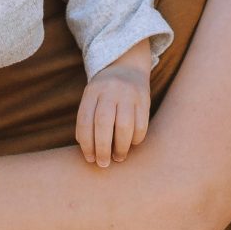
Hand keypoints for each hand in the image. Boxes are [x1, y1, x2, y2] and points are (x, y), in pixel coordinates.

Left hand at [76, 46, 151, 167]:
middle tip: (103, 164)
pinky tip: (131, 144)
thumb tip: (88, 151)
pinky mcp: (144, 99)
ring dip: (120, 147)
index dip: (86, 143)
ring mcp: (129, 93)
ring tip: (118, 157)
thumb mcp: (92, 98)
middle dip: (102, 148)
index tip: (89, 159)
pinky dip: (135, 139)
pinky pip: (141, 124)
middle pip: (103, 122)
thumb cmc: (105, 93)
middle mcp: (110, 90)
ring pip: (124, 125)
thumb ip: (87, 121)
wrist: (127, 66)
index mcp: (93, 91)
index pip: (86, 120)